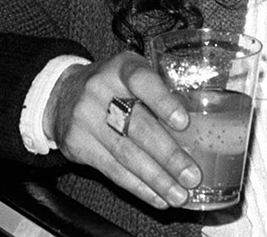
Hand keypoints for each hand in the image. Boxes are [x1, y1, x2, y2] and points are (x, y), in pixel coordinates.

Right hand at [44, 51, 201, 208]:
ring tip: (179, 194)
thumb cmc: (112, 86)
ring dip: (156, 179)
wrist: (62, 95)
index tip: (183, 122)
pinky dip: (139, 188)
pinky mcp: (77, 144)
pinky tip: (158, 198)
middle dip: (168, 155)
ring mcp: (85, 118)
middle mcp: (100, 89)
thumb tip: (204, 127)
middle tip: (192, 175)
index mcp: (122, 68)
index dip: (162, 101)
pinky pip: (112, 171)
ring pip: (125, 154)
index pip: (141, 80)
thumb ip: (161, 92)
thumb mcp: (132, 75)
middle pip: (137, 126)